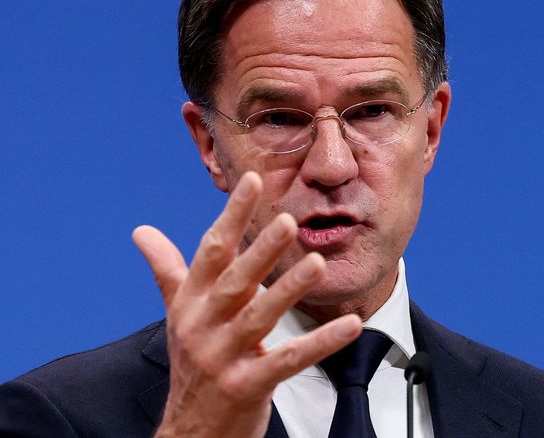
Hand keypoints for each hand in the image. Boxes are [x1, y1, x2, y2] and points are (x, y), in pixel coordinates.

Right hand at [132, 171, 361, 437]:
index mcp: (190, 303)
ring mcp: (223, 358)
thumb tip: (142, 232)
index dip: (232, 216)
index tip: (253, 182)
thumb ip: (167, 270)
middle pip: (235, 281)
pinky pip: (288, 361)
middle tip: (287, 221)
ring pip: (258, 318)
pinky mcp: (246, 386)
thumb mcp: (176, 315)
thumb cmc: (191, 365)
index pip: (211, 252)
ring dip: (288, 290)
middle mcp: (203, 327)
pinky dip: (320, 343)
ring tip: (317, 264)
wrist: (190, 431)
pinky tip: (349, 325)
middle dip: (260, 251)